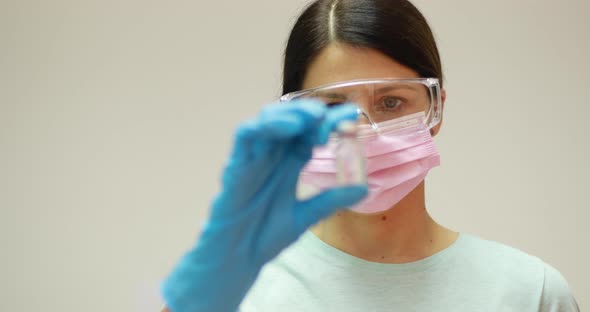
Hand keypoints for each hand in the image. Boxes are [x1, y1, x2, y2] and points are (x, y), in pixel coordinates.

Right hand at [161, 100, 367, 311]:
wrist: (239, 258)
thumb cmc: (264, 236)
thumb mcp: (306, 216)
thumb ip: (330, 200)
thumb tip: (363, 189)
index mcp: (288, 164)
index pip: (310, 133)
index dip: (329, 122)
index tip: (352, 115)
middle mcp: (271, 155)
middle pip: (290, 120)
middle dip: (311, 112)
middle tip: (332, 116)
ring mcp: (253, 158)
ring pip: (268, 120)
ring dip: (291, 113)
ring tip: (313, 118)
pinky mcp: (236, 165)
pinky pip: (246, 135)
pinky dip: (266, 126)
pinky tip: (289, 127)